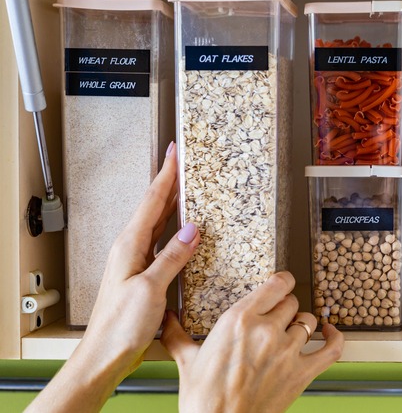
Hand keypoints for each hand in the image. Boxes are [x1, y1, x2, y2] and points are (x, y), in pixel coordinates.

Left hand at [82, 142, 197, 371]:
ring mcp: (136, 260)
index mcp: (129, 245)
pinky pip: (161, 241)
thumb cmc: (120, 327)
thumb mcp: (150, 289)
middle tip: (185, 161)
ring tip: (188, 186)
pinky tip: (185, 229)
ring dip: (173, 202)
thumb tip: (192, 230)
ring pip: (158, 222)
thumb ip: (171, 258)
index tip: (176, 152)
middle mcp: (130, 248)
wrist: (104, 355)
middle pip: (155, 205)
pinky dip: (175, 228)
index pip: (153, 200)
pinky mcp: (143, 274)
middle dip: (170, 181)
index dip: (166, 174)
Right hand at [161, 271, 344, 412]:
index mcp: (240, 319)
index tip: (280, 285)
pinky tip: (329, 333)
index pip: (277, 284)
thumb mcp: (186, 359)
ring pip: (308, 322)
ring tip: (291, 332)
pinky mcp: (302, 372)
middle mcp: (267, 330)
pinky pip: (331, 348)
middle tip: (276, 318)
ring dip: (301, 325)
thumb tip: (166, 319)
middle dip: (284, 308)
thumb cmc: (203, 398)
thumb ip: (177, 334)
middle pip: (291, 303)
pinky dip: (334, 338)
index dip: (282, 282)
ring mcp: (288, 351)